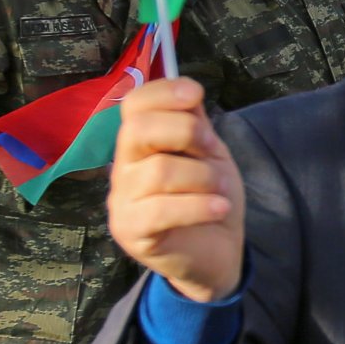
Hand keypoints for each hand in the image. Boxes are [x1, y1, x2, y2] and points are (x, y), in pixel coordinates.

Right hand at [107, 78, 244, 301]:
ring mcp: (122, 202)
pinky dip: (198, 206)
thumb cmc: (209, 199)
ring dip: (203, 177)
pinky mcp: (131, 233)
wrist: (216, 254)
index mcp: (138, 144)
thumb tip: (186, 89)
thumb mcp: (208, 155)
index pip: (133, 105)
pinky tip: (219, 209)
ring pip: (158, 172)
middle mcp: (122, 168)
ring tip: (223, 190)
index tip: (196, 94)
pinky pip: (161, 211)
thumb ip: (195, 123)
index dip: (163, 92)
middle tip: (213, 151)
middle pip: (137, 130)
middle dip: (185, 132)